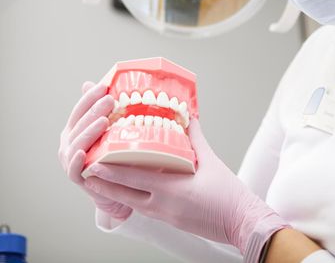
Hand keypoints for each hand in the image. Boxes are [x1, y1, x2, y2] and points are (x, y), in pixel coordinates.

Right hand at [59, 81, 132, 219]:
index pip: (81, 108)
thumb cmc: (116, 156)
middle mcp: (69, 142)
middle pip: (80, 123)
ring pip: (77, 143)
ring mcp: (70, 160)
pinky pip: (73, 168)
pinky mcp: (76, 177)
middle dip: (94, 110)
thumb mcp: (113, 132)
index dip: (90, 97)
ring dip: (89, 131)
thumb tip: (115, 87)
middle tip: (110, 100)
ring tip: (104, 121)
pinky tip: (82, 152)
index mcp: (76, 129)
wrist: (116, 188)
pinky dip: (76, 160)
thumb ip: (110, 112)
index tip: (104, 85)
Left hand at [83, 119, 289, 256]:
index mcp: (172, 189)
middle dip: (104, 184)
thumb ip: (195, 138)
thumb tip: (188, 117)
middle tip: (87, 171)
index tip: (94, 161)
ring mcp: (165, 215)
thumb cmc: (229, 194)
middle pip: (124, 195)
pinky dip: (132, 198)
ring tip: (100, 181)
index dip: (111, 171)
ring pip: (132, 203)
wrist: (241, 222)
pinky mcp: (170, 220)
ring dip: (115, 193)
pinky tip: (128, 191)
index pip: (133, 179)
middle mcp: (163, 205)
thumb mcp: (211, 162)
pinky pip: (144, 208)